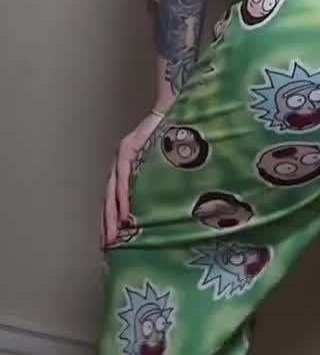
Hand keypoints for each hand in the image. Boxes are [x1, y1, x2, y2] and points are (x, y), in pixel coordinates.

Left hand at [102, 110, 163, 247]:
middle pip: (109, 197)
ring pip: (112, 189)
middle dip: (107, 223)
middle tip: (108, 246)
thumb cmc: (174, 136)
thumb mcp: (164, 165)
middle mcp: (121, 161)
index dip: (111, 219)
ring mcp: (123, 153)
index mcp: (128, 167)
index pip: (115, 198)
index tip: (112, 241)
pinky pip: (123, 175)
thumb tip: (163, 209)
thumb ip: (158, 182)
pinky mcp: (129, 147)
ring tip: (114, 233)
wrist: (176, 108)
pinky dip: (123, 194)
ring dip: (112, 214)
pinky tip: (124, 210)